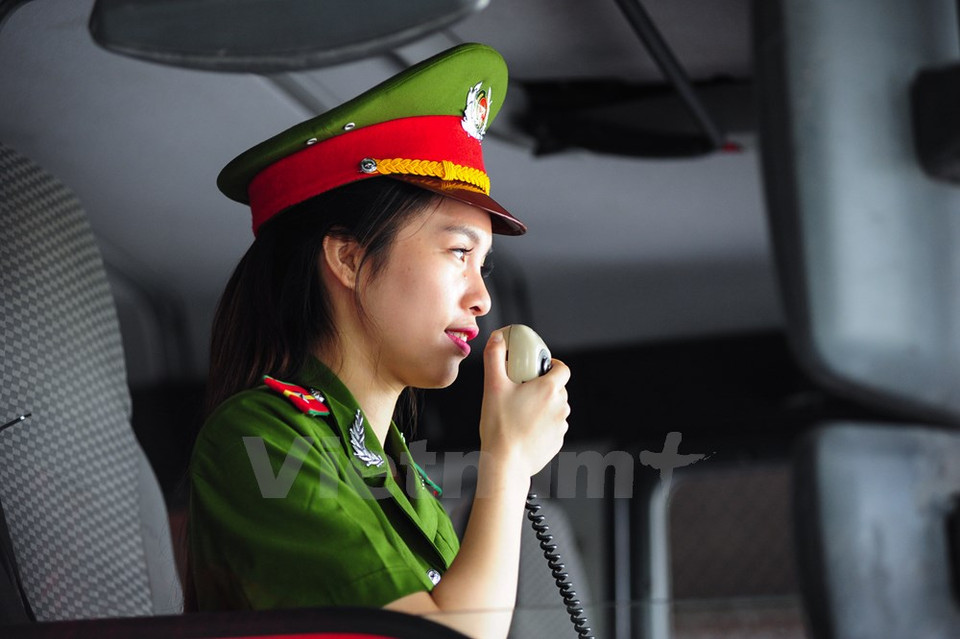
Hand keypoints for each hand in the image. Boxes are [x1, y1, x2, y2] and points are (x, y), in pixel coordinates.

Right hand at [478, 329, 570, 477]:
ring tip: (520, 412)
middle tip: (522, 391)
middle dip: (543, 386)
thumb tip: (497, 338)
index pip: (563, 368)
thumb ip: (495, 357)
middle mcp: (560, 406)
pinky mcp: (557, 442)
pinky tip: (524, 429)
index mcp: (548, 389)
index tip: (538, 369)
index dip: (552, 365)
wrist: (506, 463)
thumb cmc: (499, 426)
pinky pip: (553, 426)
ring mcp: (561, 425)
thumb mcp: (493, 386)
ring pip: (556, 408)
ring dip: (543, 406)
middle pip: (558, 388)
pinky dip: (542, 425)